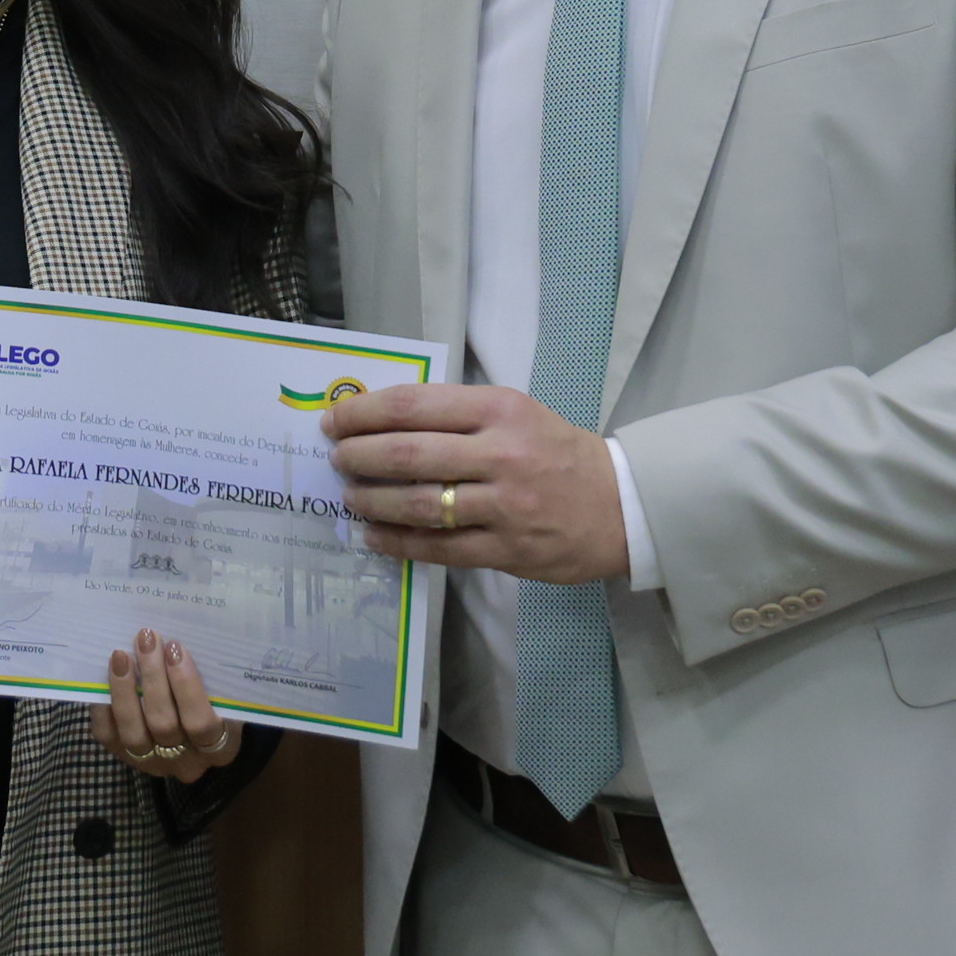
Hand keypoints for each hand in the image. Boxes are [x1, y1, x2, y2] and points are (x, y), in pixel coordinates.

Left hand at [89, 630, 241, 780]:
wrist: (196, 733)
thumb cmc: (215, 702)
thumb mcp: (223, 695)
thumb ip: (209, 677)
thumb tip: (177, 641)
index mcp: (221, 747)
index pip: (202, 723)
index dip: (186, 685)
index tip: (175, 648)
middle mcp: (186, 763)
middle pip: (164, 724)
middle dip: (153, 677)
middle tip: (146, 639)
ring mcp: (153, 763)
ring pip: (134, 733)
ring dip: (125, 690)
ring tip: (121, 655)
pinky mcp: (125, 758)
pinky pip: (109, 735)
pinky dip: (105, 706)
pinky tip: (105, 678)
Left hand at [326, 383, 626, 582]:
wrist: (620, 504)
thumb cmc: (557, 452)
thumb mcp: (516, 412)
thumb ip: (458, 415)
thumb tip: (383, 422)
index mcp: (499, 409)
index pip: (413, 406)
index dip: (363, 413)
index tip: (335, 421)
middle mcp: (500, 454)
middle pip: (407, 454)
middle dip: (358, 457)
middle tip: (336, 460)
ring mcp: (504, 505)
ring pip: (417, 504)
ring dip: (371, 502)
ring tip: (350, 498)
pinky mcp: (507, 549)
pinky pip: (438, 548)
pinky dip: (398, 542)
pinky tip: (376, 537)